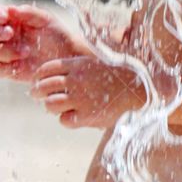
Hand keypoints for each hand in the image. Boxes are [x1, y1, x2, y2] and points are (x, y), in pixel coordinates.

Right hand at [0, 3, 86, 82]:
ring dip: (5, 50)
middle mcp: (4, 35)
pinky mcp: (9, 70)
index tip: (4, 17)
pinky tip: (22, 65)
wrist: (66, 58)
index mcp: (10, 19)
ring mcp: (5, 53)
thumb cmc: (56, 35)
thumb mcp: (47, 20)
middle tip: (10, 34)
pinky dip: (7, 67)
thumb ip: (30, 13)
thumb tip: (11, 10)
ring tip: (26, 52)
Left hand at [29, 56, 146, 128]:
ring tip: (57, 107)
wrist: (144, 92)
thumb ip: (83, 63)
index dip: (39, 76)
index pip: (47, 69)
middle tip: (38, 96)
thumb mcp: (102, 60)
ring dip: (51, 106)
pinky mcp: (87, 116)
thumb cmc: (125, 75)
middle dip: (37, 92)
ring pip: (50, 104)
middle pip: (43, 87)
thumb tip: (67, 70)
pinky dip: (66, 119)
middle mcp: (76, 81)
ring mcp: (81, 99)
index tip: (38, 81)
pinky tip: (74, 117)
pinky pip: (65, 120)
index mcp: (79, 64)